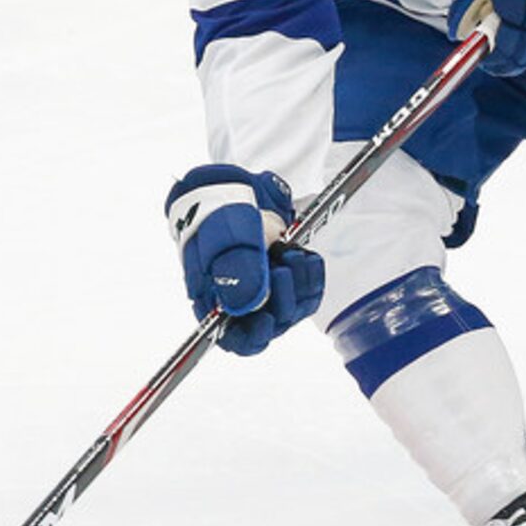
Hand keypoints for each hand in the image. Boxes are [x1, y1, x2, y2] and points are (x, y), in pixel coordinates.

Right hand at [164, 165, 325, 354]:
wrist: (240, 187)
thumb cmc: (221, 211)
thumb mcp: (225, 233)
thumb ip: (235, 267)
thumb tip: (247, 305)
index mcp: (214, 299)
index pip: (233, 338)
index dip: (252, 337)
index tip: (268, 321)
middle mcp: (242, 302)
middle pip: (270, 324)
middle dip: (283, 297)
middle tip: (281, 264)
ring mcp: (267, 291)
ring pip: (293, 309)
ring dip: (299, 283)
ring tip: (290, 250)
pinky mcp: (288, 279)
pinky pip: (309, 293)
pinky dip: (312, 276)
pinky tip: (305, 255)